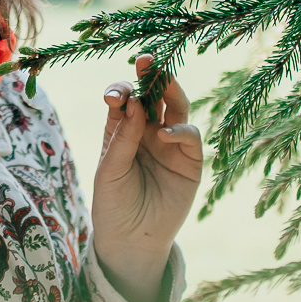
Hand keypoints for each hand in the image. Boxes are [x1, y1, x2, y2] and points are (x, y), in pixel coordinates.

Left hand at [92, 54, 203, 301]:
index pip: (126, 99)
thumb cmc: (113, 204)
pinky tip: (165, 134)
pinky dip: (180, 131)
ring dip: (171, 91)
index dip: (122, 90)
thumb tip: (134, 104)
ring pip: (177, 108)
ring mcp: (172, 144)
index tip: (114, 95)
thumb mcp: (109, 170)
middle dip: (152, 76)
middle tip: (146, 61)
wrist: (131, 240)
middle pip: (155, 95)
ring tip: (161, 81)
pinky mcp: (191, 161)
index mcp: (124, 129)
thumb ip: (122, 138)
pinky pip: (191, 136)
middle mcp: (149, 131)